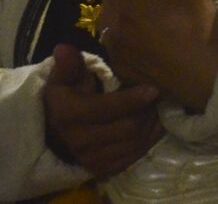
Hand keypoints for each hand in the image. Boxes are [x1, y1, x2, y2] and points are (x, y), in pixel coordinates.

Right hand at [42, 44, 162, 178]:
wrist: (57, 132)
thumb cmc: (67, 96)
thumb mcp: (64, 78)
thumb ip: (69, 65)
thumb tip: (64, 48)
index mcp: (69, 115)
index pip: (107, 109)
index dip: (133, 100)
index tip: (154, 88)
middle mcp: (79, 141)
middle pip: (128, 128)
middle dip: (148, 111)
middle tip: (161, 96)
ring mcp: (92, 159)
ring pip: (135, 143)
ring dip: (152, 125)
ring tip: (159, 108)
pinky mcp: (104, 170)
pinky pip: (135, 155)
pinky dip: (149, 140)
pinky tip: (155, 124)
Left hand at [100, 0, 217, 111]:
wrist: (206, 81)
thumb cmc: (198, 33)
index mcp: (126, 8)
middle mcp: (113, 31)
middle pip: (109, 0)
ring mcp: (116, 55)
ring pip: (110, 25)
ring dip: (120, 12)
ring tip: (139, 7)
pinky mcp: (123, 72)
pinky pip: (116, 46)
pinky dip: (124, 36)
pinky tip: (142, 36)